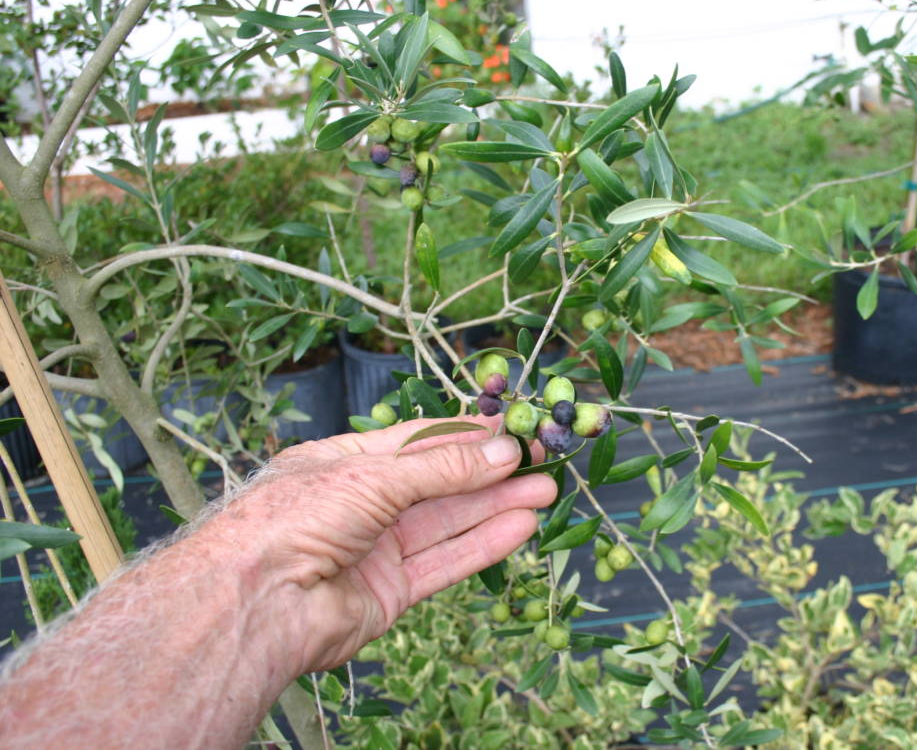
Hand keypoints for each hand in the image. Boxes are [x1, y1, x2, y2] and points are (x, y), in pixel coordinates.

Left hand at [204, 415, 553, 674]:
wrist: (256, 603)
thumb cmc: (297, 518)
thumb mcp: (375, 476)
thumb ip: (444, 468)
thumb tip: (502, 451)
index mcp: (341, 464)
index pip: (415, 442)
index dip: (464, 435)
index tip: (510, 427)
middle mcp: (359, 505)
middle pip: (438, 484)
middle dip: (490, 472)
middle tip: (541, 460)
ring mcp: (374, 550)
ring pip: (446, 523)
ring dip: (496, 506)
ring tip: (546, 490)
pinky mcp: (388, 593)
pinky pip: (443, 563)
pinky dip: (482, 545)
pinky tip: (520, 526)